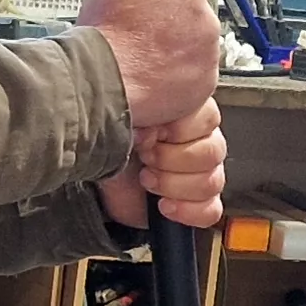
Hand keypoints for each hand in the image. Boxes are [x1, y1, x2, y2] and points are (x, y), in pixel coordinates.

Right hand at [79, 0, 220, 131]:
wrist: (102, 82)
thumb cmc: (105, 33)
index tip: (151, 1)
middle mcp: (206, 22)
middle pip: (195, 14)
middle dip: (174, 20)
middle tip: (143, 33)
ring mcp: (207, 58)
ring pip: (197, 47)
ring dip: (179, 50)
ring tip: (146, 58)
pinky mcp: (203, 86)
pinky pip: (196, 77)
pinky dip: (181, 77)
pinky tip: (155, 77)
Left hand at [95, 100, 227, 229]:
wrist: (92, 170)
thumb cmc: (109, 133)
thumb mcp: (131, 104)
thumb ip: (159, 96)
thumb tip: (167, 112)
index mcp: (186, 112)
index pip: (209, 121)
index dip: (179, 131)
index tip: (152, 133)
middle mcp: (196, 140)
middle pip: (213, 154)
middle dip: (172, 159)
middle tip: (146, 156)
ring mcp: (197, 172)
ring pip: (212, 182)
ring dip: (174, 184)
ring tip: (147, 179)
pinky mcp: (191, 203)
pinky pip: (211, 210)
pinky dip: (188, 210)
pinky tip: (165, 204)